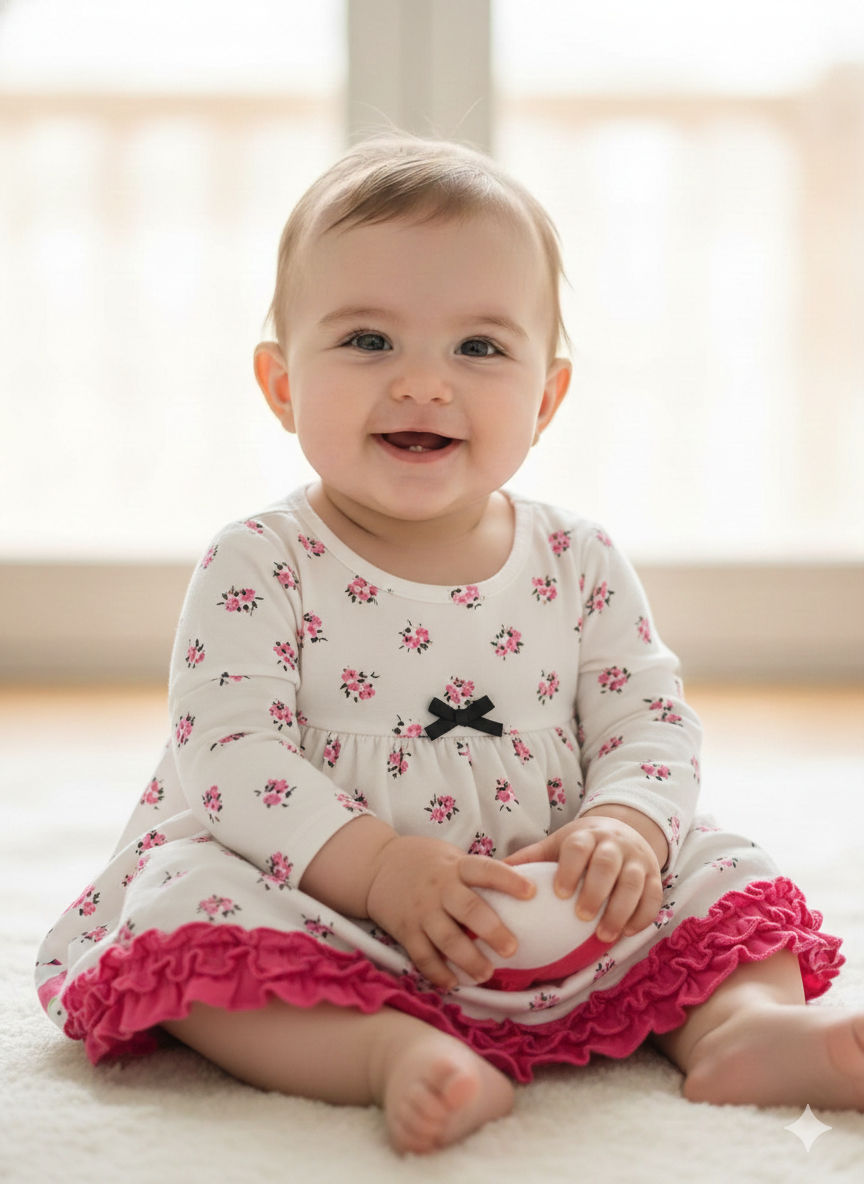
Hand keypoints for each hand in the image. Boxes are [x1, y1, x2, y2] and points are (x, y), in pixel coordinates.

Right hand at [366, 835, 535, 990]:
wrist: (375, 865)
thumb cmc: (425, 862)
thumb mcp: (450, 856)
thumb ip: (476, 874)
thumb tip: (519, 889)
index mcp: (456, 867)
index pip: (486, 870)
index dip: (509, 881)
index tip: (531, 893)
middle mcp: (439, 889)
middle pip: (469, 910)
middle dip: (492, 931)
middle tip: (511, 950)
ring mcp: (421, 912)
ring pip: (446, 940)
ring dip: (468, 960)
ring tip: (486, 974)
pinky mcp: (405, 932)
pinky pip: (422, 957)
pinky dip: (438, 973)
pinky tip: (453, 984)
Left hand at [503, 816, 662, 943]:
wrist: (623, 829)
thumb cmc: (582, 845)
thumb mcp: (557, 844)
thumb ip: (531, 858)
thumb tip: (493, 872)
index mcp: (586, 836)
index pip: (578, 848)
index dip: (570, 869)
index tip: (559, 893)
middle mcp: (614, 844)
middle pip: (608, 865)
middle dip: (596, 891)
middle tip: (581, 917)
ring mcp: (637, 859)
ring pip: (634, 882)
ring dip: (620, 910)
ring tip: (604, 936)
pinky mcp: (654, 875)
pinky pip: (654, 896)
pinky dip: (643, 916)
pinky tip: (628, 933)